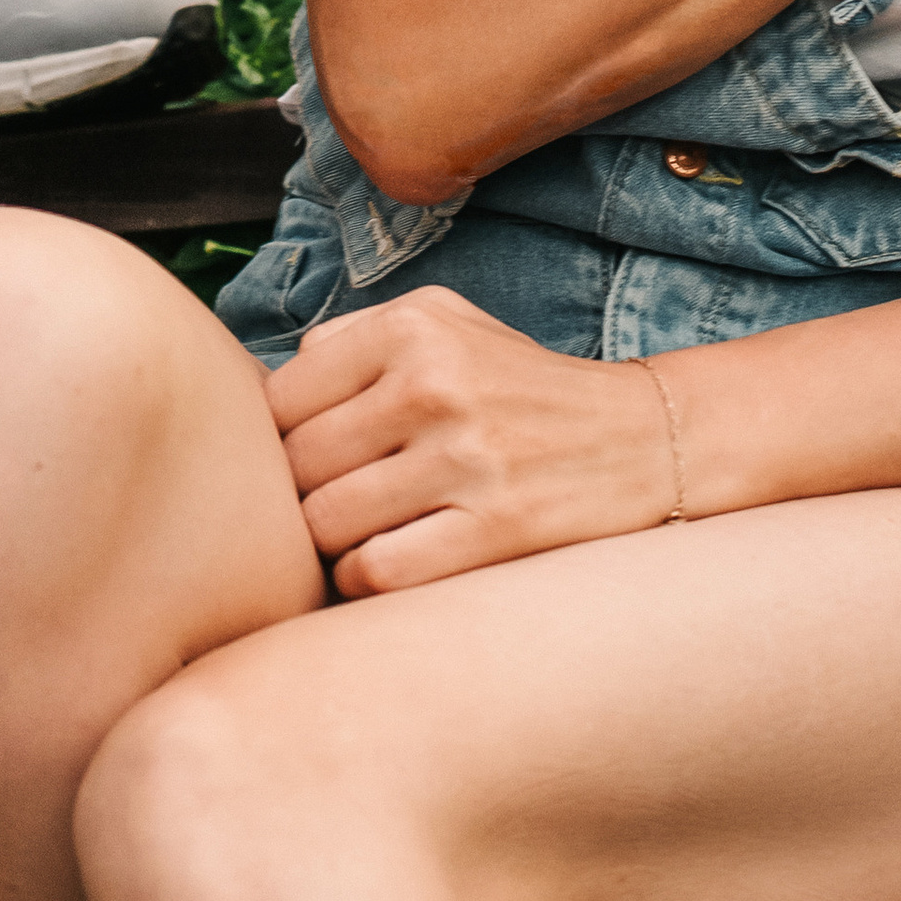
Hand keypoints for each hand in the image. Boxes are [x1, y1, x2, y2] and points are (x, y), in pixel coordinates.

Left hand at [266, 284, 675, 593]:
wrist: (642, 439)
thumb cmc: (520, 386)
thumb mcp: (445, 322)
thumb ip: (350, 339)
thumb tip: (259, 387)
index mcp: (411, 329)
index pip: (280, 399)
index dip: (280, 440)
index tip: (311, 457)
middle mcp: (434, 386)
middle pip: (298, 466)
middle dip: (304, 495)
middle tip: (335, 501)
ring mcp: (467, 460)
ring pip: (328, 524)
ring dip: (332, 542)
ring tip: (360, 533)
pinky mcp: (496, 529)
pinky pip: (378, 572)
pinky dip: (365, 579)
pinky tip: (388, 562)